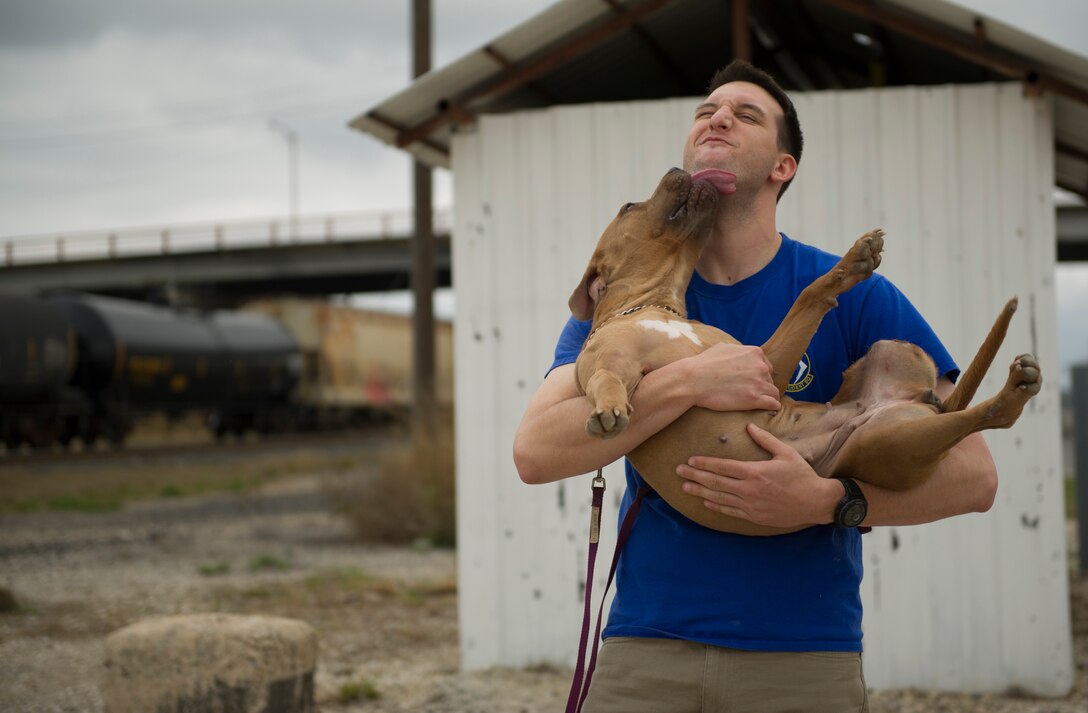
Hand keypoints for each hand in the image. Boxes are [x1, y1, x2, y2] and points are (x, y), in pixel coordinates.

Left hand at [675, 423, 838, 527]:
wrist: (816, 502)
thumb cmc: (802, 475)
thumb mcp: (786, 453)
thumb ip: (765, 439)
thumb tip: (749, 425)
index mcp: (755, 472)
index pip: (723, 467)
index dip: (705, 464)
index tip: (690, 460)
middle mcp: (749, 489)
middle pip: (716, 482)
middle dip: (695, 476)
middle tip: (678, 472)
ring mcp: (750, 505)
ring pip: (719, 498)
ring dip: (701, 492)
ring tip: (685, 487)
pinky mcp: (754, 516)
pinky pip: (730, 511)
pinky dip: (716, 506)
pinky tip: (706, 501)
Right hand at [683, 343, 779, 411]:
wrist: (693, 380)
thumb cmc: (704, 364)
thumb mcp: (723, 347)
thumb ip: (738, 350)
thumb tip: (742, 353)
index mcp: (754, 353)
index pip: (766, 365)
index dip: (759, 374)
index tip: (753, 381)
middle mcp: (760, 367)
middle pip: (769, 378)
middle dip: (762, 385)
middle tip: (752, 392)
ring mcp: (758, 383)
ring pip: (773, 392)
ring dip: (768, 396)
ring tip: (762, 402)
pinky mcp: (754, 400)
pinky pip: (773, 404)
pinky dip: (772, 406)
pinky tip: (769, 407)